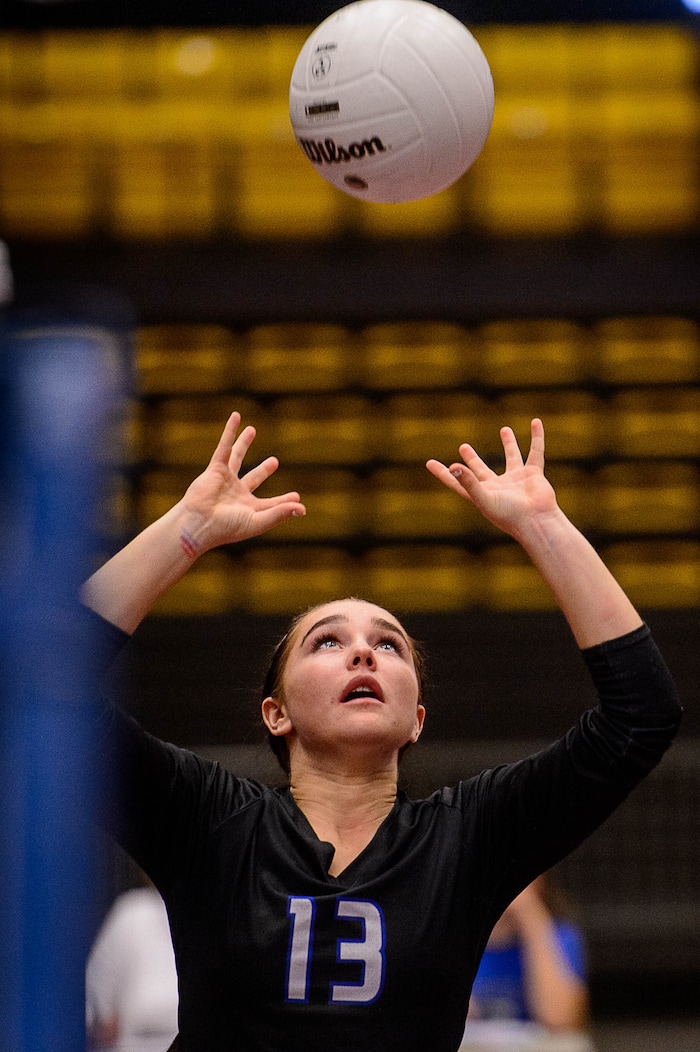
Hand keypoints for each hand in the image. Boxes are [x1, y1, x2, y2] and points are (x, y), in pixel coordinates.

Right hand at [180, 411, 304, 552]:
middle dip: (263, 470)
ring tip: (252, 430)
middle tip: (273, 462)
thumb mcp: (258, 522)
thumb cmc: (227, 528)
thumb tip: (302, 509)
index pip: (270, 504)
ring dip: (243, 443)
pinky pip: (224, 447)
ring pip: (237, 457)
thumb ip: (279, 514)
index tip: (296, 498)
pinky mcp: (215, 469)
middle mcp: (237, 494)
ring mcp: (225, 480)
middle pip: (253, 478)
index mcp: (248, 509)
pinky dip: (229, 432)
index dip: (283, 501)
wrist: (199, 523)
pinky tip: (235, 417)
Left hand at [426, 418, 558, 540]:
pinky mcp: (533, 474)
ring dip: (509, 443)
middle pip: (480, 469)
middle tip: (463, 446)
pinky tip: (536, 422)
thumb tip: (452, 466)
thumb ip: (469, 482)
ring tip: (505, 429)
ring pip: (512, 457)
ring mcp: (516, 480)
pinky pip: (535, 452)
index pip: (457, 481)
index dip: (443, 473)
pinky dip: (537, 437)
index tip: (429, 463)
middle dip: (472, 459)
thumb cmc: (509, 515)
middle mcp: (498, 486)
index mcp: (482, 494)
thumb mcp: (485, 499)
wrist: (537, 522)